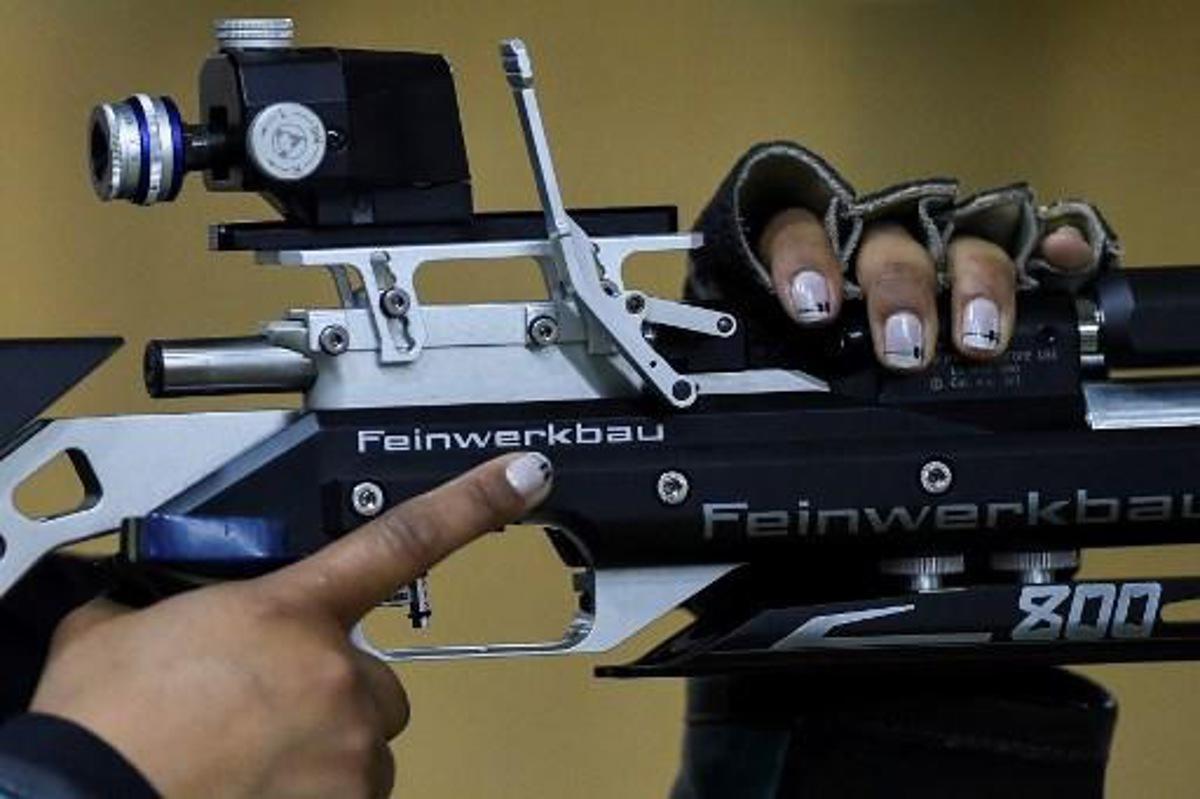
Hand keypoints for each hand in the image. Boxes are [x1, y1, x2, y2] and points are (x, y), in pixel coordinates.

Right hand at [30, 452, 553, 798]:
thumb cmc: (99, 732)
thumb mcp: (116, 636)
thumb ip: (157, 609)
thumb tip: (145, 611)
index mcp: (288, 610)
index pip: (403, 538)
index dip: (474, 502)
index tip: (523, 476)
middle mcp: (334, 674)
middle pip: (370, 678)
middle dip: (328, 693)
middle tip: (259, 714)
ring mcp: (348, 747)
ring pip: (359, 744)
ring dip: (318, 749)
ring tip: (243, 759)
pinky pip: (349, 794)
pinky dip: (313, 791)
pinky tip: (252, 788)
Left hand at [758, 208, 1096, 368]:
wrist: (829, 321)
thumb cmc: (792, 332)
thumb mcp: (758, 343)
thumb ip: (751, 355)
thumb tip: (725, 403)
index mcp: (807, 248)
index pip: (798, 231)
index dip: (805, 261)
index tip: (812, 305)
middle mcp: (875, 239)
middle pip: (891, 245)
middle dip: (899, 292)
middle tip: (902, 346)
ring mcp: (936, 247)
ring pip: (962, 245)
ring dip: (974, 286)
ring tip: (976, 338)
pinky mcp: (987, 264)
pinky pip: (1029, 243)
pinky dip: (1052, 246)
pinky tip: (1066, 256)